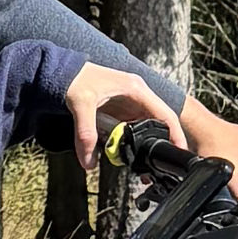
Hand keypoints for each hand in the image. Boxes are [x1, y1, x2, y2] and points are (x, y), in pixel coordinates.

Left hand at [62, 60, 179, 161]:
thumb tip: (89, 162)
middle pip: (157, 124)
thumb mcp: (80, 105)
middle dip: (158, 145)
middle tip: (155, 167)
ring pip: (143, 129)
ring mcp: (128, 104)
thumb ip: (86, 134)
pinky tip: (123, 155)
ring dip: (142, 146)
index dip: (175, 134)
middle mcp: (136, 96)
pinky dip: (128, 143)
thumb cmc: (73, 79)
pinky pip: (129, 130)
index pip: (165, 114)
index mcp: (136, 89)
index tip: (179, 152)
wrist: (59, 71)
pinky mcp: (118, 111)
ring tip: (141, 167)